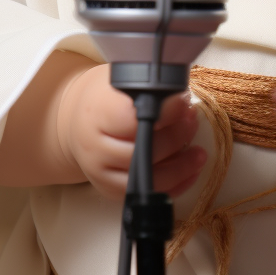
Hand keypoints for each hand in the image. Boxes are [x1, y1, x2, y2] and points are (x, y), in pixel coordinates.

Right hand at [0, 50, 205, 195]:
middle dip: (176, 136)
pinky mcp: (109, 189)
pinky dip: (174, 186)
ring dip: (181, 167)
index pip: (132, 118)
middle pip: (143, 150)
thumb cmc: (105, 97)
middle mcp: (94, 146)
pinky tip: (190, 172)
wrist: (77, 121)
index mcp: (96, 113)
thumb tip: (181, 96)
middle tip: (192, 120)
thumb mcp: (120, 79)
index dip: (164, 112)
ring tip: (199, 153)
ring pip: (147, 178)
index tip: (184, 101)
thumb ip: (146, 86)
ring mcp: (100, 172)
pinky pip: (146, 194)